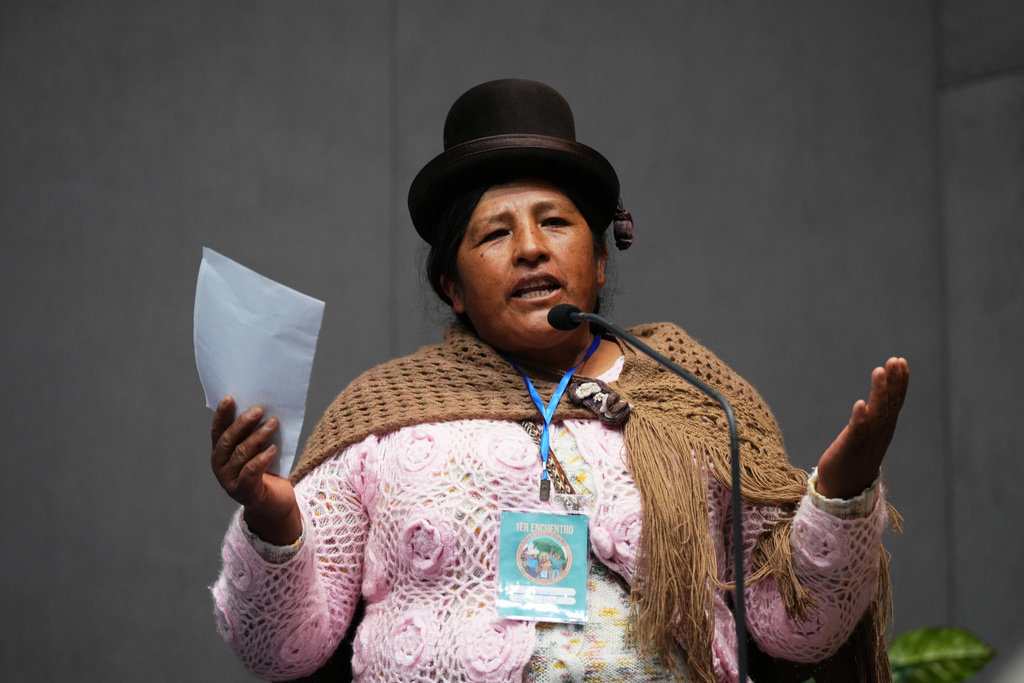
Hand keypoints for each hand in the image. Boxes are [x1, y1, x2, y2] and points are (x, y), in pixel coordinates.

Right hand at [210, 396, 300, 544]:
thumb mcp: (258, 449)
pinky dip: (262, 458)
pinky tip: (273, 448)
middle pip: (228, 441)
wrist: (275, 504)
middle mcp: (220, 467)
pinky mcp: (244, 492)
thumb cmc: (268, 471)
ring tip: (273, 423)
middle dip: (243, 423)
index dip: (222, 415)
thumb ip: (254, 432)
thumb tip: (263, 407)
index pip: (217, 431)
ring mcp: (230, 481)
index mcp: (220, 453)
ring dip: (258, 436)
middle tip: (259, 409)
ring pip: (241, 454)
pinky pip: (251, 471)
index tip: (230, 398)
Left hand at [816, 357, 908, 498]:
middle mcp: (879, 432)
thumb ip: (875, 416)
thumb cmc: (855, 457)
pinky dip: (860, 418)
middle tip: (895, 360)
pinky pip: (857, 432)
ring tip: (879, 372)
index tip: (900, 361)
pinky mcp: (850, 449)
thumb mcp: (868, 433)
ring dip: (879, 393)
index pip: (895, 401)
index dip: (899, 381)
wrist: (845, 488)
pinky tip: (860, 404)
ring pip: (876, 414)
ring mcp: (866, 441)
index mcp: (884, 427)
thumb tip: (880, 397)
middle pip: (889, 404)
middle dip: (893, 381)